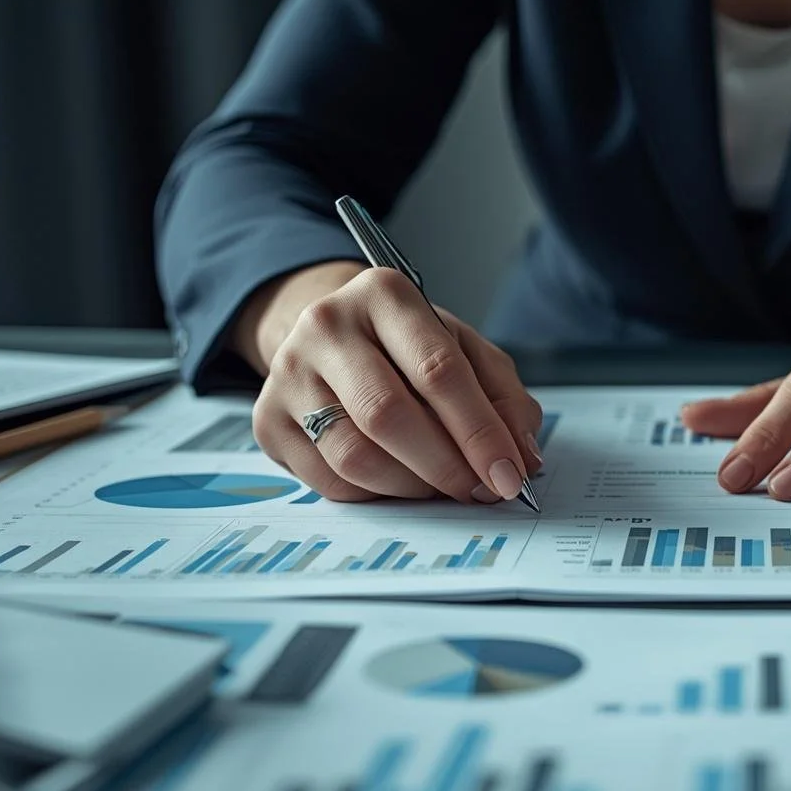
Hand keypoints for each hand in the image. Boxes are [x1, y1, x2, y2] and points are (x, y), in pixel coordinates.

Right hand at [242, 263, 541, 502]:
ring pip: (355, 456)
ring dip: (413, 487)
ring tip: (443, 487)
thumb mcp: (466, 350)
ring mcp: (288, 373)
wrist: (333, 337)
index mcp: (384, 295)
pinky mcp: (268, 420)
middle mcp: (326, 325)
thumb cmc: (408, 347)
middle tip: (481, 491)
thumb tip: (522, 457)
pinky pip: (330, 481)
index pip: (438, 371)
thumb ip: (503, 398)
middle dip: (447, 466)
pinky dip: (377, 495)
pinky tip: (401, 482)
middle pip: (389, 415)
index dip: (480, 432)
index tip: (510, 474)